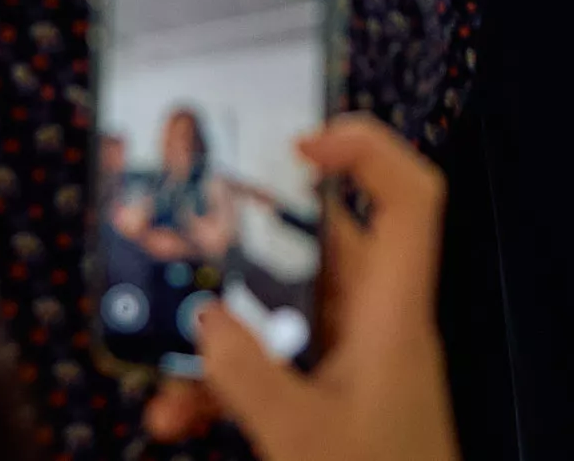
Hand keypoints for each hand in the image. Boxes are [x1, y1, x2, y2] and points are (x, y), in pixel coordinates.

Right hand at [144, 117, 459, 460]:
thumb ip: (247, 376)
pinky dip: (223, 392)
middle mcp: (377, 328)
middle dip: (244, 256)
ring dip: (218, 344)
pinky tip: (175, 425)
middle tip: (185, 247)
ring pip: (280, 319)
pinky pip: (272, 372)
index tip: (297, 142)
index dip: (366, 151)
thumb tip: (205, 320)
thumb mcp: (301, 439)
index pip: (410, 200)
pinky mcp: (330, 407)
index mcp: (393, 316)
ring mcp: (353, 368)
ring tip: (163, 379)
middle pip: (317, 254)